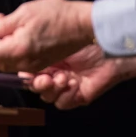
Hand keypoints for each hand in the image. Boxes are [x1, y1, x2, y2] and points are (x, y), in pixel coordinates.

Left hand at [0, 0, 93, 73]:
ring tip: (14, 27)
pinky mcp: (41, 65)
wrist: (81, 24)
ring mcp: (33, 66)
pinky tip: (24, 34)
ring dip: (4, 48)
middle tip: (0, 24)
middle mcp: (23, 63)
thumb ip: (1, 25)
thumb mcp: (25, 12)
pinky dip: (16, 51)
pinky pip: (20, 63)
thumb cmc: (56, 15)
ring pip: (7, 63)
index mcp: (17, 49)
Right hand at [19, 45, 135, 109]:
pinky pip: (63, 103)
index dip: (26, 73)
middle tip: (44, 79)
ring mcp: (67, 84)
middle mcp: (57, 70)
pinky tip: (72, 83)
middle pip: (36, 85)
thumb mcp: (62, 35)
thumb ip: (42, 42)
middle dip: (37, 84)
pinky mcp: (78, 95)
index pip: (30, 70)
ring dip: (52, 89)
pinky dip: (65, 95)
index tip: (26, 71)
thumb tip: (24, 44)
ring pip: (48, 96)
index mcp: (50, 56)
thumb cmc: (89, 34)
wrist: (112, 44)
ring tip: (62, 77)